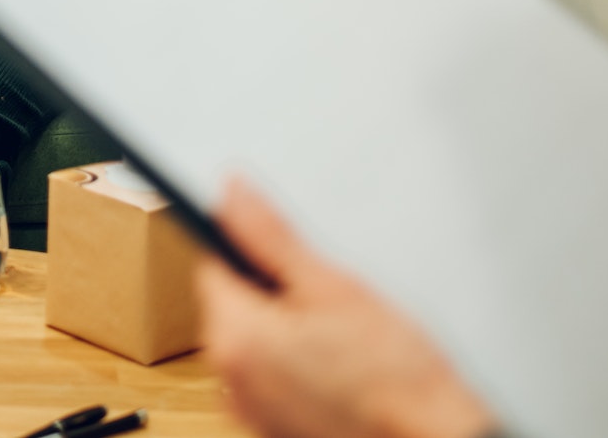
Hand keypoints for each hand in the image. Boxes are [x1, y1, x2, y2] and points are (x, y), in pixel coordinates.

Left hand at [198, 179, 494, 437]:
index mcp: (235, 337)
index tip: (280, 250)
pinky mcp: (268, 427)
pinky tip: (336, 368)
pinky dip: (290, 365)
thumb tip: (233, 193)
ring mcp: (247, 409)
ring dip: (282, 329)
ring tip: (339, 340)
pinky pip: (266, 377)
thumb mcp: (331, 285)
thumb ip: (270, 236)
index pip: (212, 265)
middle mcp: (229, 378)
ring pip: (251, 342)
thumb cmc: (395, 378)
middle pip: (231, 306)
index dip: (247, 248)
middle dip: (271, 293)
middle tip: (327, 302)